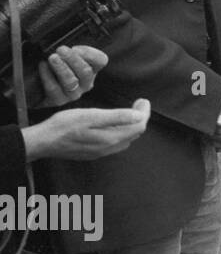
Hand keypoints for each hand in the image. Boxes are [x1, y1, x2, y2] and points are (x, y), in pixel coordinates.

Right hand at [22, 99, 150, 160]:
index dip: (144, 113)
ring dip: (131, 126)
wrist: (43, 142)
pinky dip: (121, 132)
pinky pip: (114, 144)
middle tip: (139, 104)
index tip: (143, 101)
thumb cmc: (65, 126)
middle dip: (140, 118)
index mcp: (111, 138)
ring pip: (125, 139)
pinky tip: (114, 125)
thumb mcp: (91, 116)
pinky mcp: (93, 153)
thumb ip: (117, 117)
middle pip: (134, 133)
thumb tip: (139, 116)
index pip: (139, 126)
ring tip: (130, 112)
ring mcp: (101, 152)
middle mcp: (109, 148)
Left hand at [36, 45, 107, 107]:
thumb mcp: (64, 54)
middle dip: (73, 59)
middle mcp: (85, 82)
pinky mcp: (58, 100)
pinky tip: (42, 66)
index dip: (90, 54)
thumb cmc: (53, 65)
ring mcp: (73, 93)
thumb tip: (71, 43)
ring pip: (71, 82)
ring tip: (52, 58)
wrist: (36, 86)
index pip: (100, 61)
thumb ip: (70, 48)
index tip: (75, 48)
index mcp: (92, 68)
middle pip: (85, 72)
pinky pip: (54, 89)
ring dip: (61, 68)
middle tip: (61, 49)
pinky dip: (48, 76)